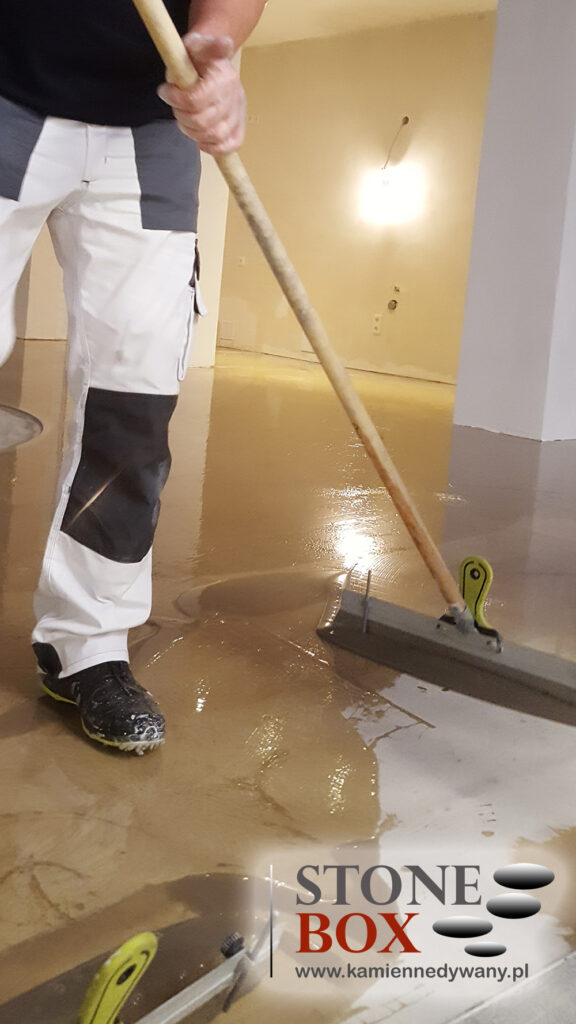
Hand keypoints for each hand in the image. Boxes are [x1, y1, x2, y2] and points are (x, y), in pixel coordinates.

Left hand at [157, 33, 246, 154]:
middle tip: (175, 105)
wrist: (213, 64)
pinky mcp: (238, 128)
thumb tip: (224, 43)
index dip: (176, 100)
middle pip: (203, 122)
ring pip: (213, 136)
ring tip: (185, 118)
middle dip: (182, 116)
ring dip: (192, 131)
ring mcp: (237, 115)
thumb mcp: (196, 44)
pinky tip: (201, 138)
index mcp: (223, 79)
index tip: (165, 90)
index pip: (196, 101)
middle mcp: (233, 99)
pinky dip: (213, 147)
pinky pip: (229, 146)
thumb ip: (207, 45)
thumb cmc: (199, 56)